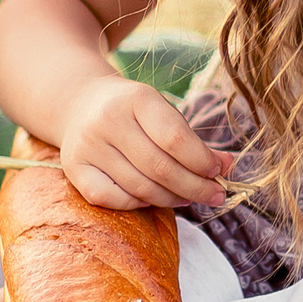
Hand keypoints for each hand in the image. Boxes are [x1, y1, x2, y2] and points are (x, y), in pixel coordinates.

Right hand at [56, 72, 233, 209]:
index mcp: (136, 98)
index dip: (202, 161)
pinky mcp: (74, 168)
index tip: (219, 172)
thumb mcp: (163, 112)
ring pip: (140, 187)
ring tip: (189, 197)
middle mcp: (108, 121)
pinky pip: (112, 198)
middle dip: (195, 187)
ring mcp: (87, 146)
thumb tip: (228, 166)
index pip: (175, 138)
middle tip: (215, 195)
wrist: (80, 103)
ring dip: (172, 198)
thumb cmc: (133, 111)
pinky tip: (152, 198)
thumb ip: (193, 140)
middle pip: (160, 168)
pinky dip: (137, 203)